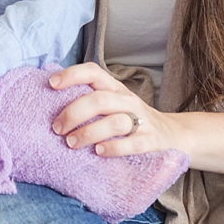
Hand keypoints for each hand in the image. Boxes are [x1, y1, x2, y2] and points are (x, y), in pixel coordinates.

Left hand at [48, 62, 181, 157]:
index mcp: (115, 88)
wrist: (172, 135)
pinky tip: (98, 152)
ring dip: (89, 132)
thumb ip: (89, 100)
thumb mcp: (112, 104)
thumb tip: (50, 101)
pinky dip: (114, 148)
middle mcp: (127, 100)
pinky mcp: (151, 141)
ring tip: (72, 143)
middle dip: (74, 113)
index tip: (51, 84)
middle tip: (57, 128)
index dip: (72, 74)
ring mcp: (141, 120)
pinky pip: (132, 144)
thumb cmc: (130, 119)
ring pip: (115, 122)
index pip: (93, 71)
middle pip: (99, 99)